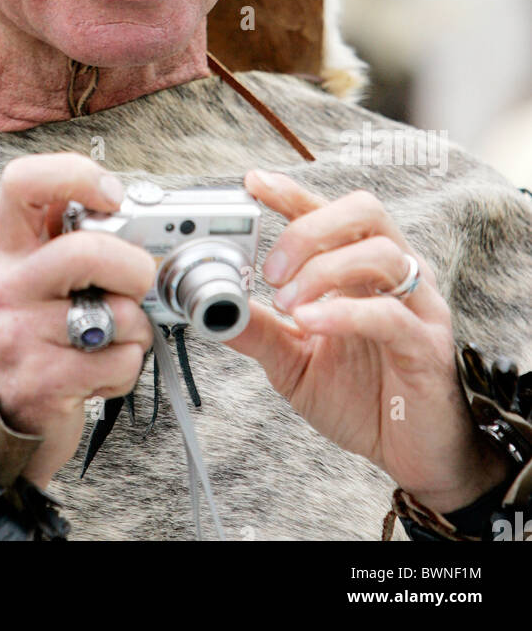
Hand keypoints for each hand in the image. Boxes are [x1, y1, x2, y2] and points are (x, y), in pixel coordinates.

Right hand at [0, 153, 154, 487]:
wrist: (4, 423)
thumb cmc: (36, 338)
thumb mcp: (37, 280)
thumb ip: (74, 243)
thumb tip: (138, 220)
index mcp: (6, 248)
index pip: (22, 182)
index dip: (75, 175)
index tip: (112, 195)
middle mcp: (4, 285)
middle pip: (86, 251)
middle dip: (134, 268)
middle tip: (136, 284)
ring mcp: (17, 334)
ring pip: (115, 312)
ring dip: (135, 329)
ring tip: (109, 339)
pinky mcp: (41, 381)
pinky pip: (118, 360)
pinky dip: (126, 368)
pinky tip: (98, 373)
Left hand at [227, 170, 510, 511]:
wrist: (410, 454)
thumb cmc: (362, 399)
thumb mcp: (295, 360)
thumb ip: (260, 330)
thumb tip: (210, 308)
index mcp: (362, 268)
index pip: (329, 211)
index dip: (292, 192)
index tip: (253, 183)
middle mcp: (395, 275)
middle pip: (364, 211)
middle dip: (308, 227)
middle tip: (270, 270)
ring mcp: (418, 306)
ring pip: (380, 253)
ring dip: (323, 270)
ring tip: (289, 305)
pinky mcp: (427, 346)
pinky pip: (389, 314)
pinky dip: (343, 313)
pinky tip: (311, 323)